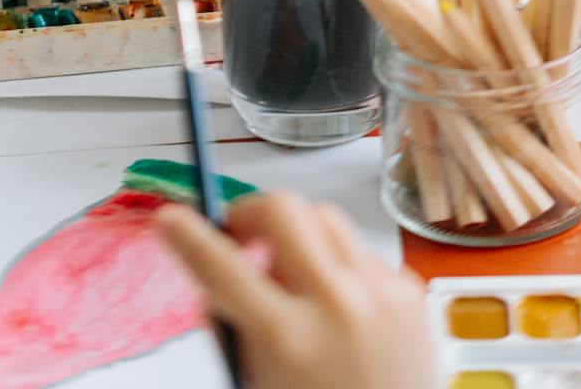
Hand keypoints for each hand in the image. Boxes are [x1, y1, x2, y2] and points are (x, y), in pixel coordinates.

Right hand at [157, 192, 435, 388]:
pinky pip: (360, 249)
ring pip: (325, 217)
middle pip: (283, 209)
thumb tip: (213, 276)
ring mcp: (380, 292)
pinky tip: (336, 302)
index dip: (187, 237)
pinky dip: (338, 264)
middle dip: (251, 213)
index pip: (220, 265)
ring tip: (291, 277)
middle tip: (240, 236)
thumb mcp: (256, 382)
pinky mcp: (409, 288)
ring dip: (297, 236)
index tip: (170, 219)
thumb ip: (233, 329)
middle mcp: (337, 306)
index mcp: (287, 340)